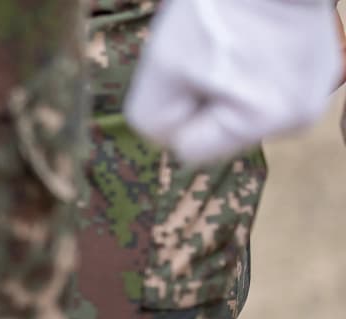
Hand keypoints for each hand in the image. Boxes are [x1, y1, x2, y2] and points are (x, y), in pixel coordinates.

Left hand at [127, 0, 342, 164]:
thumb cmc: (217, 7)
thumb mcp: (161, 68)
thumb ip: (153, 121)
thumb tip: (172, 140)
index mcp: (269, 118)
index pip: (192, 148)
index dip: (180, 111)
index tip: (192, 70)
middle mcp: (301, 114)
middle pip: (220, 133)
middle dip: (207, 98)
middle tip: (213, 52)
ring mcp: (316, 92)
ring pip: (241, 112)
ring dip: (228, 84)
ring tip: (234, 42)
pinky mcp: (320, 72)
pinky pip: (265, 90)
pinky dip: (251, 70)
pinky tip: (252, 40)